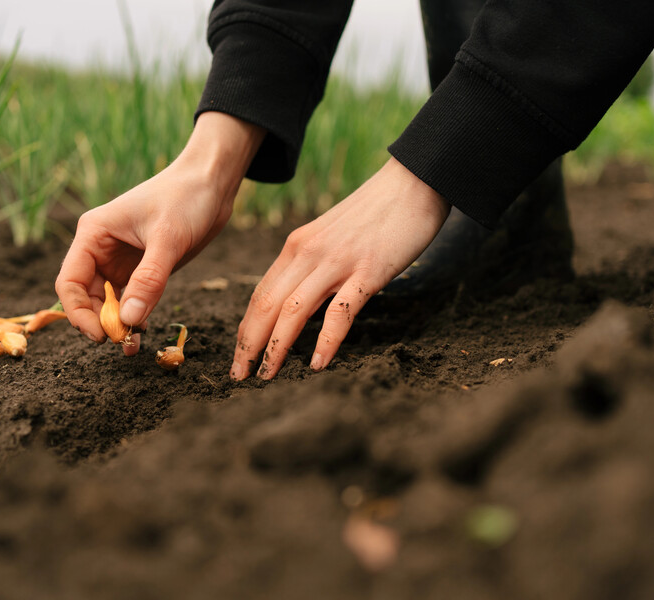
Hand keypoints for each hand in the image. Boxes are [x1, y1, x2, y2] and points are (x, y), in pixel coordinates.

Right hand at [55, 112, 263, 354]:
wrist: (212, 183)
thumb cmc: (186, 198)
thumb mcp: (168, 239)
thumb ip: (149, 280)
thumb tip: (128, 320)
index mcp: (93, 234)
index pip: (70, 282)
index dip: (79, 313)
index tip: (102, 335)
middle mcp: (101, 249)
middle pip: (87, 297)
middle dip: (101, 322)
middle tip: (123, 343)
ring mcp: (121, 260)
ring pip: (109, 302)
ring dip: (118, 324)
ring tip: (133, 345)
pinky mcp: (143, 268)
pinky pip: (131, 299)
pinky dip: (135, 316)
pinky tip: (144, 331)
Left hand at [231, 157, 449, 379]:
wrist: (415, 182)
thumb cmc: (375, 213)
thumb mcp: (331, 236)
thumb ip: (313, 264)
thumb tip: (300, 299)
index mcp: (296, 246)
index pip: (260, 295)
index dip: (246, 330)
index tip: (238, 357)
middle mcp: (308, 253)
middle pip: (266, 306)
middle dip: (248, 345)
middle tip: (239, 377)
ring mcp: (337, 262)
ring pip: (293, 311)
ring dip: (276, 348)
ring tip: (267, 377)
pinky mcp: (368, 271)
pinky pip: (340, 312)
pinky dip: (325, 341)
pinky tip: (317, 364)